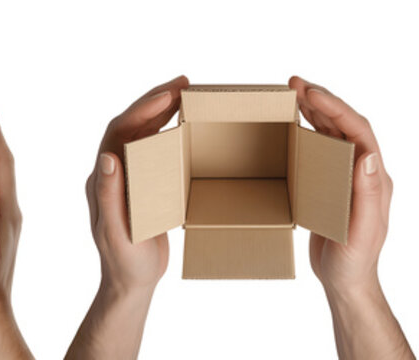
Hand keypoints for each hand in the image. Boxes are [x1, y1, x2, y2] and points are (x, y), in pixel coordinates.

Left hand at [68, 76, 187, 359]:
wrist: (129, 283)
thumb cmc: (124, 262)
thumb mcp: (116, 231)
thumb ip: (108, 195)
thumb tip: (106, 157)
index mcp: (101, 179)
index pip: (118, 131)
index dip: (141, 108)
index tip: (169, 93)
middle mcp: (110, 173)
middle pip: (129, 125)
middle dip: (154, 101)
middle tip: (183, 83)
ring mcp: (125, 178)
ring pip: (141, 135)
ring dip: (160, 112)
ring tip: (185, 95)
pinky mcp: (141, 186)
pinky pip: (152, 151)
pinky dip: (167, 133)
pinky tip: (185, 127)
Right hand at [290, 77, 389, 291]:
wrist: (347, 280)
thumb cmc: (354, 260)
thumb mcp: (362, 230)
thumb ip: (366, 194)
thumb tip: (366, 155)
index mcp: (374, 178)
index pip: (358, 131)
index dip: (336, 108)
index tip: (310, 93)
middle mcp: (363, 172)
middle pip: (345, 125)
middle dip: (322, 100)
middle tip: (295, 84)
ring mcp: (347, 177)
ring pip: (332, 133)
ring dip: (314, 111)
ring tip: (292, 94)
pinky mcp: (332, 185)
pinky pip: (321, 150)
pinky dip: (306, 132)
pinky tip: (292, 126)